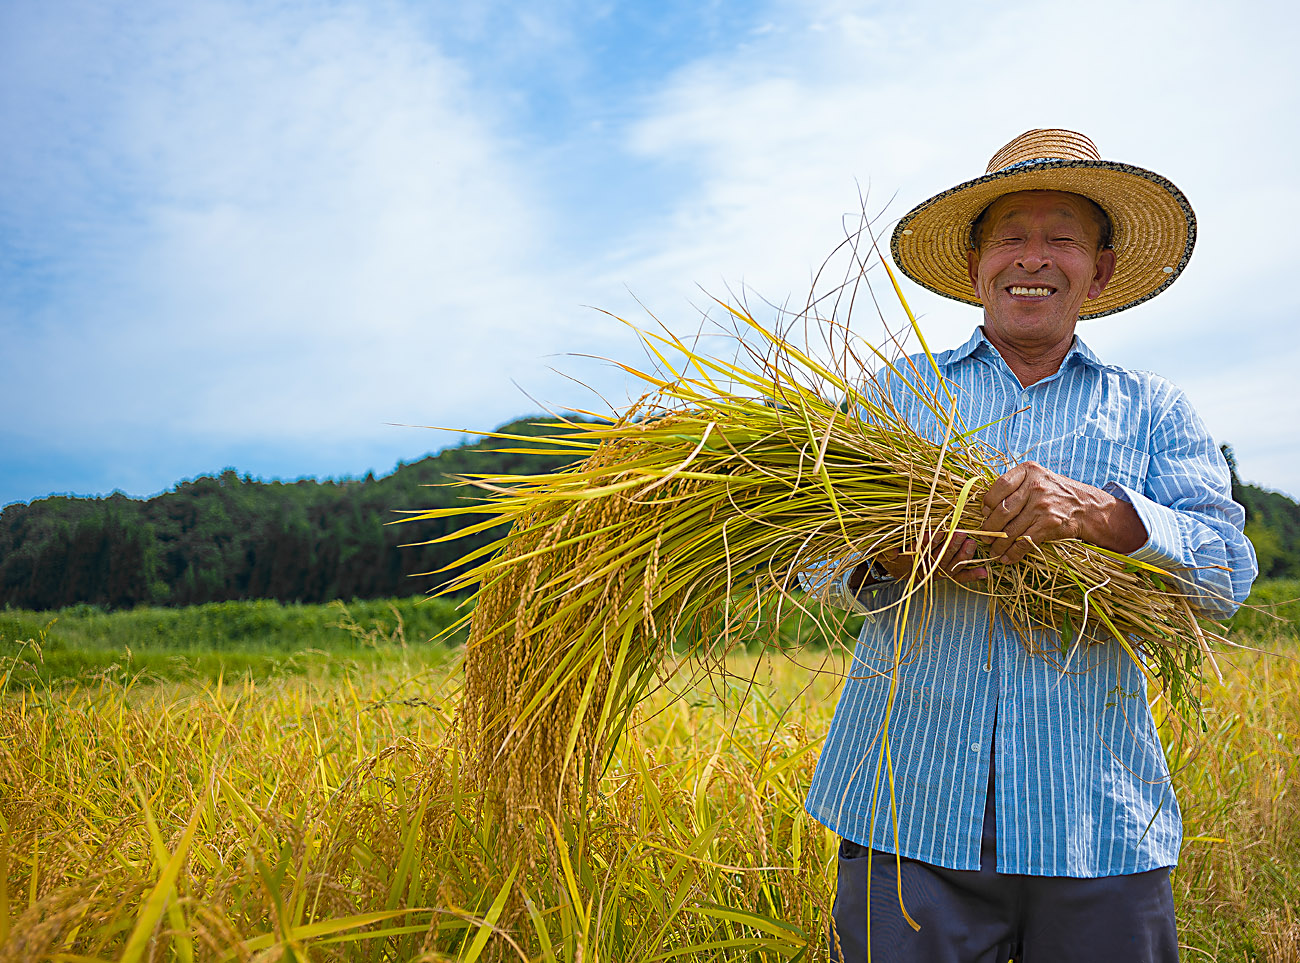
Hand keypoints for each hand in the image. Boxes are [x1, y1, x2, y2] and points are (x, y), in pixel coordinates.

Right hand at [850, 530, 988, 588]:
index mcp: (911, 560)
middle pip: (939, 556)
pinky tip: (983, 573)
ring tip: (972, 545)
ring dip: (962, 556)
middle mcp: (926, 568)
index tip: (937, 531)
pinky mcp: (946, 577)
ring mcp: (937, 573)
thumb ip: (884, 551)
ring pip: (951, 565)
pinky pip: (959, 578)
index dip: (929, 541)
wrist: (898, 570)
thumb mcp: (883, 552)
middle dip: (951, 545)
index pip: (920, 550)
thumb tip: (889, 552)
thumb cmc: (891, 556)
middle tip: (961, 533)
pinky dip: (971, 576)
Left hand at [980, 461, 1146, 564]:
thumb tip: (985, 507)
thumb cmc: (1056, 492)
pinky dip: (1013, 553)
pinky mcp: (1048, 524)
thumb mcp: (1038, 477)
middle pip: (1002, 511)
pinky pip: (1024, 542)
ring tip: (993, 550)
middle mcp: (1035, 486)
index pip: (999, 485)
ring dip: (998, 544)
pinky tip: (1006, 558)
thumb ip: (1015, 486)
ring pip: (1011, 529)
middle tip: (984, 536)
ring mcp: (1042, 506)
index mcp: (1029, 471)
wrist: (1088, 507)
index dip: (987, 502)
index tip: (984, 512)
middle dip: (989, 528)